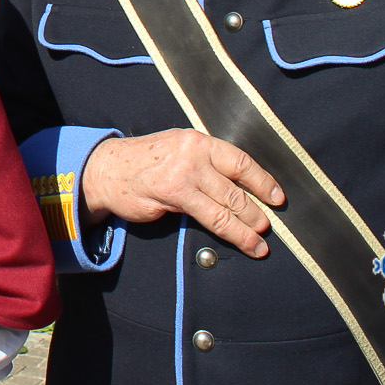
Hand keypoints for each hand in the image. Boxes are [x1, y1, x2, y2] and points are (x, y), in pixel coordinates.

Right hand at [81, 129, 282, 257]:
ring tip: (260, 242)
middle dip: (257, 210)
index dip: (263, 181)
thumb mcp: (177, 150)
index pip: (240, 160)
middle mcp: (193, 154)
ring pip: (227, 205)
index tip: (278, 197)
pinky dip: (231, 233)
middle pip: (236, 186)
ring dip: (248, 227)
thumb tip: (236, 187)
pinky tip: (242, 242)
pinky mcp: (173, 195)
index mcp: (198, 141)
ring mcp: (183, 175)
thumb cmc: (143, 163)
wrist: (106, 169)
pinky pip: (210, 217)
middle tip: (268, 226)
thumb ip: (204, 163)